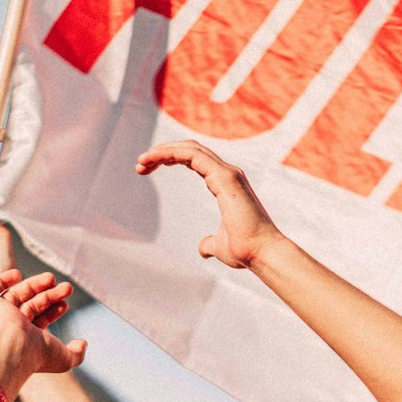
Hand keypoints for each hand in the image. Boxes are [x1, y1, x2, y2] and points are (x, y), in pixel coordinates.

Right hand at [0, 206, 85, 377]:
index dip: (53, 311)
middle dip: (50, 295)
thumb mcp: (64, 358)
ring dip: (36, 284)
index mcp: (24, 339)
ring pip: (17, 294)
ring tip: (53, 278)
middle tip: (68, 287)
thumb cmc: (37, 355)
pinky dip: (3, 279)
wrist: (11, 346)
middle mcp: (9, 327)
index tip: (65, 304)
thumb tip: (83, 344)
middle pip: (31, 305)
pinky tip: (18, 274)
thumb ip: (76, 354)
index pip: (39, 320)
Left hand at [136, 140, 284, 268]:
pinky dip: (172, 153)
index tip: (147, 169)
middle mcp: (228, 173)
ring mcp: (228, 173)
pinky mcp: (226, 178)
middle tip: (139, 165)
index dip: (170, 158)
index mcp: (225, 183)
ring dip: (163, 151)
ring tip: (141, 162)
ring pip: (190, 148)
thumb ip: (210, 243)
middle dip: (163, 152)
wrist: (261, 253)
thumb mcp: (220, 246)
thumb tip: (203, 248)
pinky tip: (154, 159)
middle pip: (190, 149)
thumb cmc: (245, 251)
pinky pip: (193, 155)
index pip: (194, 159)